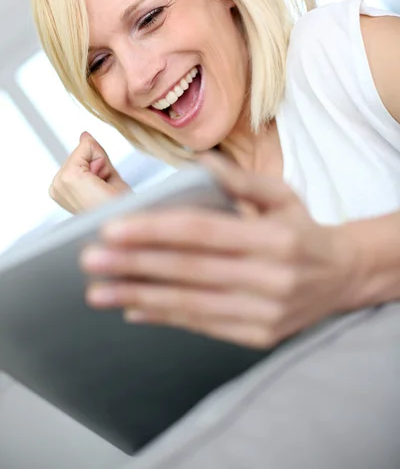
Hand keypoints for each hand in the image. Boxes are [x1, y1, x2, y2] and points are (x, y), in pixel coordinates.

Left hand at [49, 131, 129, 213]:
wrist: (114, 232)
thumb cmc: (117, 211)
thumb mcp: (112, 175)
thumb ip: (95, 151)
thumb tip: (85, 135)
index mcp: (68, 178)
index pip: (87, 147)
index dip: (103, 161)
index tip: (105, 180)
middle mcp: (57, 184)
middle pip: (81, 154)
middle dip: (96, 166)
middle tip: (103, 187)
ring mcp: (56, 190)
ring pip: (79, 163)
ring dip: (92, 173)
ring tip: (99, 192)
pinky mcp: (57, 194)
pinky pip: (75, 172)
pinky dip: (86, 179)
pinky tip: (92, 194)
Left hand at [80, 155, 358, 347]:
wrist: (341, 277)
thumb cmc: (303, 230)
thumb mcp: (282, 195)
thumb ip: (241, 179)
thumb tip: (199, 163)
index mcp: (276, 237)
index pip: (203, 232)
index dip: (155, 230)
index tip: (113, 228)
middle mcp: (272, 278)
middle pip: (190, 270)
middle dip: (135, 264)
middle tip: (93, 260)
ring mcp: (266, 312)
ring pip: (191, 304)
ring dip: (140, 296)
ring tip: (100, 291)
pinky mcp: (259, 336)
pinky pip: (204, 326)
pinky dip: (165, 317)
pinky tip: (134, 309)